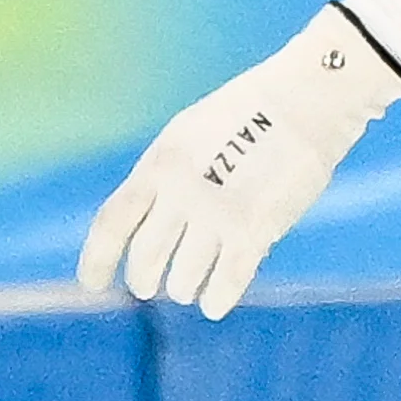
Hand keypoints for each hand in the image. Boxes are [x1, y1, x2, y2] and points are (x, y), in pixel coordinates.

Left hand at [78, 6, 400, 317]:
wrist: (308, 97)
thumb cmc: (251, 112)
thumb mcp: (188, 134)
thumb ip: (163, 177)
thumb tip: (145, 223)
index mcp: (160, 163)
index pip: (113, 224)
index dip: (96, 261)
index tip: (92, 286)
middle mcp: (182, 191)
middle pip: (145, 259)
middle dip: (145, 280)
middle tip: (151, 285)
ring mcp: (218, 213)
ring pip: (183, 280)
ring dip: (184, 288)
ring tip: (190, 287)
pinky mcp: (256, 230)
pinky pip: (226, 283)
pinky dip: (217, 300)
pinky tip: (215, 302)